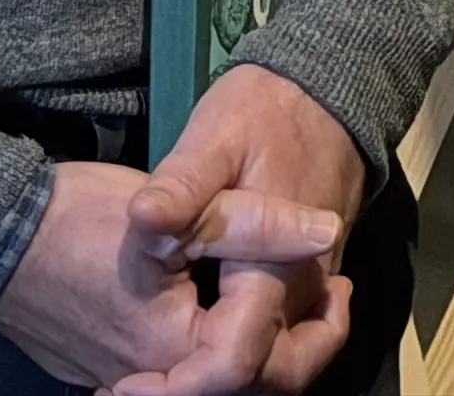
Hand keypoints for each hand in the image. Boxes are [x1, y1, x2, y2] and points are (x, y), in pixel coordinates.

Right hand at [0, 157, 342, 392]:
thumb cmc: (81, 222)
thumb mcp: (178, 214)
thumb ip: (255, 225)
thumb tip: (325, 231)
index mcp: (175, 352)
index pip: (263, 368)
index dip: (316, 333)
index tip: (339, 288)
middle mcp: (147, 379)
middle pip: (239, 385)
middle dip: (293, 347)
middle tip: (328, 300)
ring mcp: (116, 378)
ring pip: (203, 380)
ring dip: (251, 346)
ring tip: (286, 299)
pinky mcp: (97, 366)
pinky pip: (168, 371)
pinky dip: (206, 346)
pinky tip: (220, 305)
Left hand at [120, 65, 369, 392]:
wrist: (331, 89)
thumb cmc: (268, 110)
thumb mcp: (215, 135)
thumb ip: (183, 184)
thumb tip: (144, 218)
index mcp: (275, 270)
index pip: (235, 362)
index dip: (178, 389)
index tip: (121, 388)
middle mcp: (301, 293)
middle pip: (268, 380)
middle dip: (200, 393)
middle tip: (131, 390)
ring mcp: (310, 290)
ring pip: (277, 367)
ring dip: (220, 381)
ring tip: (153, 380)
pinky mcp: (308, 282)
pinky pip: (280, 341)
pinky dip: (239, 360)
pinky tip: (190, 347)